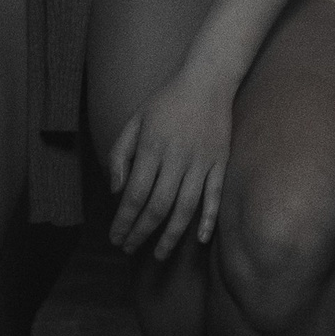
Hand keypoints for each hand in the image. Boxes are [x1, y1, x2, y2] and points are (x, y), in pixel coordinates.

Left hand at [105, 62, 234, 257]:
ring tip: (159, 254)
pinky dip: (209, 219)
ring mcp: (201, 162)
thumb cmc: (166, 101)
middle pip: (157, 207)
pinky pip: (215, 196)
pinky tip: (200, 239)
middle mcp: (176, 158)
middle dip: (141, 233)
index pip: (135, 194)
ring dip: (171, 236)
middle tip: (129, 249)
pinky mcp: (219, 163)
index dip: (124, 220)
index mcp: (152, 147)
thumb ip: (120, 154)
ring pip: (185, 208)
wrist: (207, 81)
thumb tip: (116, 190)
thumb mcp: (135, 120)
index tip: (115, 237)